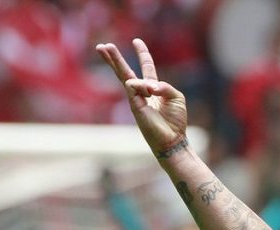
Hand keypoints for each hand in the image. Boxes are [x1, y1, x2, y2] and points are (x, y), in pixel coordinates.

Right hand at [95, 39, 187, 157]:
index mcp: (154, 88)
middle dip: (115, 57)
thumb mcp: (176, 97)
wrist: (173, 138)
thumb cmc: (175, 120)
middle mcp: (142, 91)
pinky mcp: (134, 105)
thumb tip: (150, 85)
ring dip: (115, 60)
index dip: (142, 54)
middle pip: (125, 70)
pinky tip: (148, 89)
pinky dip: (141, 84)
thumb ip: (165, 86)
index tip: (136, 40)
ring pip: (123, 75)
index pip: (146, 67)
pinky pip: (132, 87)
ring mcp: (136, 98)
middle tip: (103, 45)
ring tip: (104, 47)